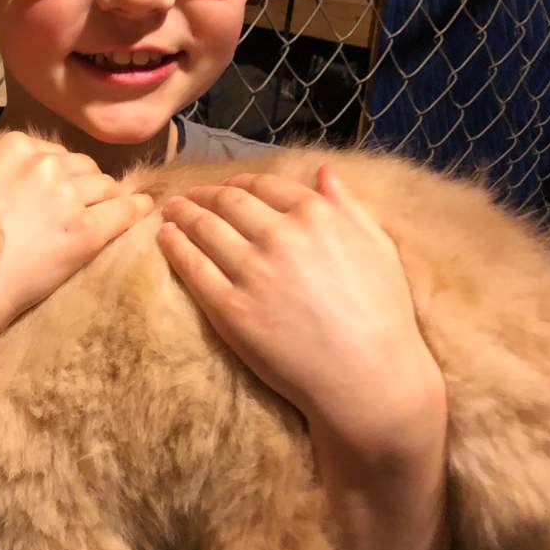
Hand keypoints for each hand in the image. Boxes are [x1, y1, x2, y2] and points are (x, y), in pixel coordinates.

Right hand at [0, 131, 152, 453]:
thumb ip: (0, 170)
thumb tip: (20, 167)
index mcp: (13, 149)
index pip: (54, 152)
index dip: (61, 172)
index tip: (58, 188)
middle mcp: (44, 166)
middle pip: (83, 167)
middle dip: (85, 184)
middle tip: (80, 206)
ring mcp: (68, 197)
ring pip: (105, 185)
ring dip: (107, 198)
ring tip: (108, 212)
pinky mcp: (87, 231)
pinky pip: (123, 210)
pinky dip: (136, 209)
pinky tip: (145, 209)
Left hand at [157, 164, 444, 450]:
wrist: (368, 378)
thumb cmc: (383, 315)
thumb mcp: (378, 247)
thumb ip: (348, 205)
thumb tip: (323, 171)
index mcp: (317, 215)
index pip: (265, 186)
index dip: (240, 183)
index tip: (227, 187)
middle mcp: (281, 236)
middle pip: (229, 202)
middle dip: (204, 195)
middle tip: (188, 197)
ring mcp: (252, 271)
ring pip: (204, 228)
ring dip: (182, 214)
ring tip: (170, 211)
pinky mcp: (229, 308)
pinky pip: (192, 266)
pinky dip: (174, 246)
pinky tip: (166, 238)